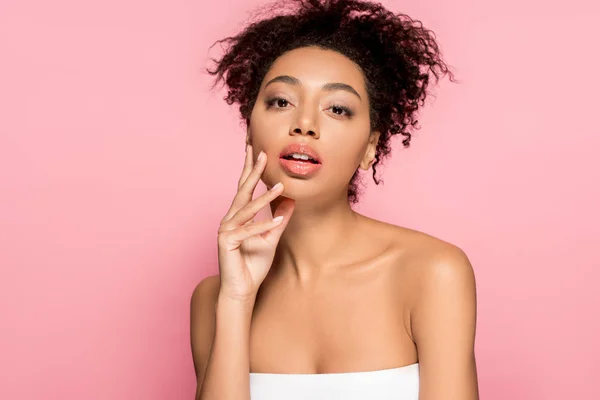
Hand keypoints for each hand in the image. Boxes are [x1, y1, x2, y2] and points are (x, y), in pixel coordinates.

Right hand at [217, 144, 294, 302]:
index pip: (245, 188)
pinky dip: (263, 227)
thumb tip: (291, 201)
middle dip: (253, 172)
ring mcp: (225, 230)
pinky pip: (248, 231)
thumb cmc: (254, 265)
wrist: (242, 289)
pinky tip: (277, 222)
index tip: (256, 150)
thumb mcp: (272, 238)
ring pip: (247, 210)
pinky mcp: (226, 242)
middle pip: (243, 191)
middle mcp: (229, 219)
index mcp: (237, 216)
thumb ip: (280, 219)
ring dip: (265, 199)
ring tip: (281, 187)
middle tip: (263, 153)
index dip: (250, 169)